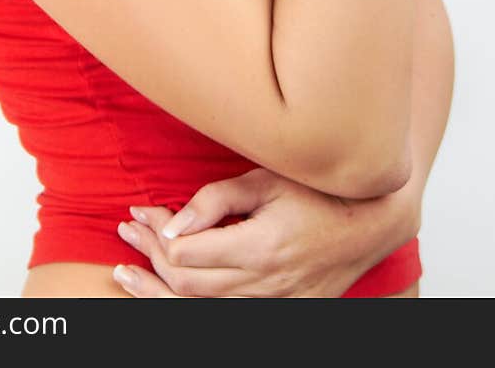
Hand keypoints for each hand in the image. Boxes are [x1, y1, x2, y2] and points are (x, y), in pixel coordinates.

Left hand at [112, 166, 419, 297]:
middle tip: (126, 231)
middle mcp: (266, 284)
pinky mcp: (279, 309)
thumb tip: (174, 222)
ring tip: (126, 273)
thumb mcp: (267, 180)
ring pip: (201, 309)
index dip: (156, 234)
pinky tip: (167, 290)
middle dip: (149, 260)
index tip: (138, 212)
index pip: (189, 254)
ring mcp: (274, 303)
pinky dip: (191, 303)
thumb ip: (218, 198)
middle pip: (188, 286)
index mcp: (263, 246)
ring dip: (160, 289)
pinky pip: (224, 314)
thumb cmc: (318, 191)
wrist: (369, 223)